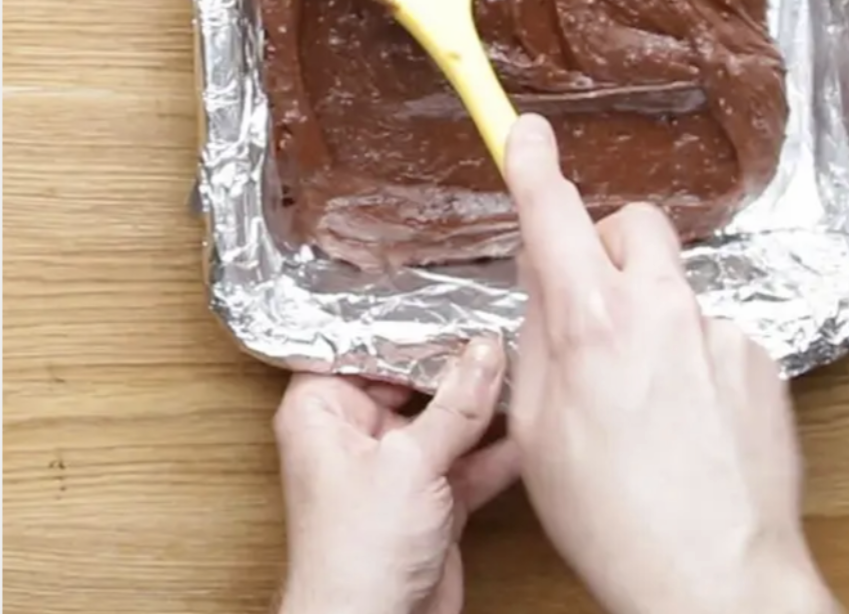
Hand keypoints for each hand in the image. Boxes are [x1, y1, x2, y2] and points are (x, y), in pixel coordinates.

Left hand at [274, 337, 518, 613]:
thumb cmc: (355, 553)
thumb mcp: (409, 463)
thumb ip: (453, 406)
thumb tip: (482, 352)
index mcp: (320, 410)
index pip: (358, 347)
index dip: (400, 325)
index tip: (442, 295)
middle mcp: (352, 435)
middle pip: (406, 382)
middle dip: (451, 363)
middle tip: (494, 326)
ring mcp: (391, 470)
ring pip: (442, 424)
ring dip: (480, 408)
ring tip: (523, 369)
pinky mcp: (427, 503)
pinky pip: (464, 465)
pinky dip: (494, 454)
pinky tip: (528, 431)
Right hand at [503, 114, 840, 613]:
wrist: (716, 579)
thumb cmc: (613, 520)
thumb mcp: (534, 428)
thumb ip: (534, 341)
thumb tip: (541, 287)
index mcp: (591, 323)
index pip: (553, 214)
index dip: (533, 164)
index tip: (524, 130)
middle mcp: (662, 313)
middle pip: (631, 227)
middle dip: (603, 249)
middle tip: (586, 306)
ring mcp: (720, 335)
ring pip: (672, 288)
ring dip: (648, 316)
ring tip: (638, 397)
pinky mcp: (761, 365)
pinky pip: (712, 335)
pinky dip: (691, 361)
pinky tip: (683, 422)